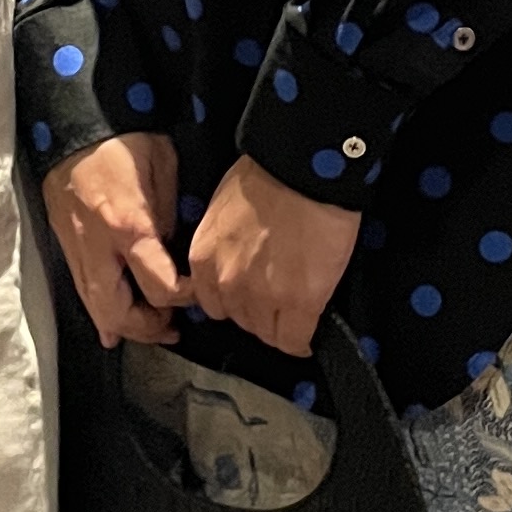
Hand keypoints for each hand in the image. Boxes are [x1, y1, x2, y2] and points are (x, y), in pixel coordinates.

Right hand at [44, 132, 187, 347]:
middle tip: (172, 327)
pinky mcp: (67, 247)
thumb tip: (174, 250)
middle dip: (148, 329)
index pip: (159, 287)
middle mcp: (98, 248)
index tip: (199, 294)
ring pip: (95, 309)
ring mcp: (78, 251)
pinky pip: (83, 292)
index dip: (184, 298)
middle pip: (119, 313)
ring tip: (151, 329)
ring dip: (125, 327)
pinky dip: (101, 314)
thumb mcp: (165, 167)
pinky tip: (113, 328)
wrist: (74, 123)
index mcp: (128, 227)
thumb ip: (171, 214)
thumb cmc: (124, 140)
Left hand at [187, 156, 359, 358]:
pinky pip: (295, 340)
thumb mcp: (222, 213)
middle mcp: (227, 284)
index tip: (250, 298)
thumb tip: (239, 264)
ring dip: (281, 325)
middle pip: (241, 322)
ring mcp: (263, 297)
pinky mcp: (300, 303)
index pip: (213, 306)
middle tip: (279, 297)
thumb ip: (222, 248)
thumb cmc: (267, 178)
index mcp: (204, 261)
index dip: (236, 302)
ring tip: (296, 310)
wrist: (303, 170)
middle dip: (259, 313)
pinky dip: (302, 341)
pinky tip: (307, 336)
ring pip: (268, 334)